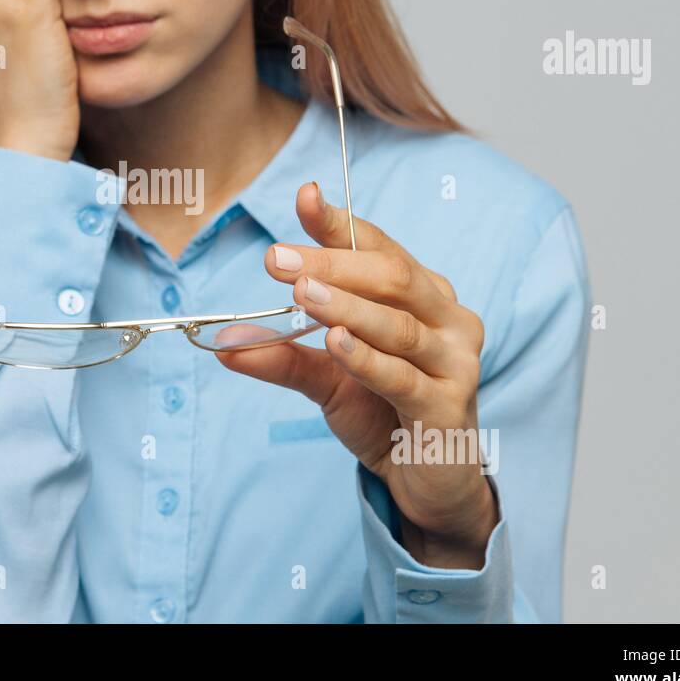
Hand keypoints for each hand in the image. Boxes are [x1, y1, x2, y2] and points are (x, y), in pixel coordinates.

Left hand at [217, 182, 499, 568]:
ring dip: (346, 307)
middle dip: (331, 264)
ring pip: (398, 324)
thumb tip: (224, 344)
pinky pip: (403, 377)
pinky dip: (366, 359)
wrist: (428, 483)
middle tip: (276, 259)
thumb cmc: (384, 415)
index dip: (340, 224)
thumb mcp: (326, 379)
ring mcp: (456, 361)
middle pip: (390, 277)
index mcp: (423, 295)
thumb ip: (283, 355)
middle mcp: (447, 318)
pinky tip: (335, 343)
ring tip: (300, 294)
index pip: (380, 248)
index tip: (304, 197)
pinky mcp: (450, 407)